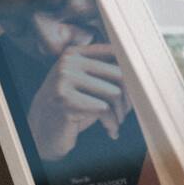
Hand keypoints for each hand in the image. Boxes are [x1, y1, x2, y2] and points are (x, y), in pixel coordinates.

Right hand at [28, 40, 128, 160]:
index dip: (132, 73)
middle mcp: (68, 63)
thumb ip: (104, 72)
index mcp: (74, 54)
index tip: (138, 90)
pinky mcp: (66, 101)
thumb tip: (141, 72)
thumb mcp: (84, 84)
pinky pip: (104, 110)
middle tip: (126, 113)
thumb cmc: (70, 107)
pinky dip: (112, 124)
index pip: (114, 53)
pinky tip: (111, 131)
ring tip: (116, 123)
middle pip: (118, 74)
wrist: (41, 130)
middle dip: (128, 98)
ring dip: (120, 114)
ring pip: (113, 93)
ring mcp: (64, 81)